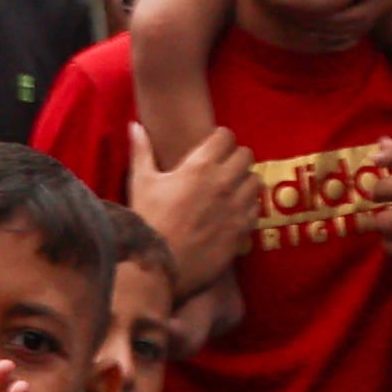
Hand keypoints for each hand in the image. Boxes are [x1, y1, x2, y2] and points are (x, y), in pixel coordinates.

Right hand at [128, 120, 254, 297]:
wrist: (158, 266)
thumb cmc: (147, 221)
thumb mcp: (141, 182)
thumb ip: (142, 150)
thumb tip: (135, 125)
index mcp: (200, 166)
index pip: (226, 136)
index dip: (219, 139)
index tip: (212, 148)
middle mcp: (223, 182)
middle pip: (245, 155)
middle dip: (235, 158)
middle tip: (223, 168)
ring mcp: (236, 207)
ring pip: (256, 181)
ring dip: (245, 181)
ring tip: (232, 190)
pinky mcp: (242, 230)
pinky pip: (256, 209)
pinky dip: (248, 207)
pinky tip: (234, 213)